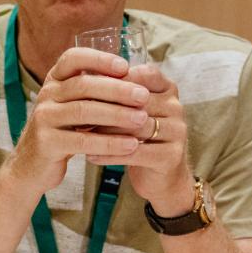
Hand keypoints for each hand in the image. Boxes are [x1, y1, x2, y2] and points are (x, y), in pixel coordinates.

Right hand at [9, 47, 148, 195]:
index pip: (73, 58)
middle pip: (83, 85)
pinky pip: (82, 141)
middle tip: (144, 97)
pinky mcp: (46, 143)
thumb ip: (95, 92)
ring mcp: (43, 119)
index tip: (126, 66)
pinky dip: (109, 143)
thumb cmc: (63, 132)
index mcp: (54, 81)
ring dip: (117, 115)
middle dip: (117, 89)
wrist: (31, 166)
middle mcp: (45, 95)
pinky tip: (130, 145)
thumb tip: (139, 78)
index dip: (99, 59)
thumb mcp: (73, 106)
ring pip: (83, 111)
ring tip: (142, 119)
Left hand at [88, 65, 193, 215]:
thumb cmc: (137, 139)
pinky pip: (135, 152)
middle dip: (104, 106)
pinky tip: (90, 156)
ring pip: (134, 126)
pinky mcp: (171, 155)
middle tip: (74, 112)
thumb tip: (80, 79)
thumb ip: (116, 95)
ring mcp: (177, 131)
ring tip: (79, 134)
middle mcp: (176, 106)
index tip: (84, 88)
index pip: (142, 74)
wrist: (160, 178)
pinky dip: (110, 154)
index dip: (114, 80)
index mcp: (167, 89)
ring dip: (104, 131)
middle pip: (135, 101)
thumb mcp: (130, 112)